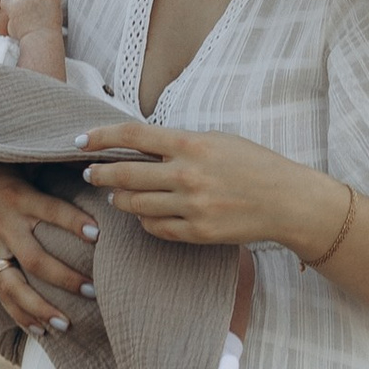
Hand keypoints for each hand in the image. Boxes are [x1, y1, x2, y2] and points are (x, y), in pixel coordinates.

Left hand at [77, 123, 335, 252]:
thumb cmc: (253, 164)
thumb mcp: (216, 140)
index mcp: (191, 144)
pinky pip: (155, 228)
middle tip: (89, 173)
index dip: (101, 137)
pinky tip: (145, 214)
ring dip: (120, 199)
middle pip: (125, 174)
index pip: (132, 136)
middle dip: (100, 173)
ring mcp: (191, 207)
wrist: (287, 201)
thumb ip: (178, 143)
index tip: (81, 140)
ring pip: (135, 205)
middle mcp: (187, 175)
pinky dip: (145, 220)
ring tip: (118, 194)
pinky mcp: (197, 233)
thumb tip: (138, 144)